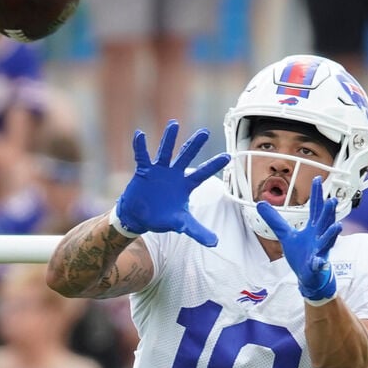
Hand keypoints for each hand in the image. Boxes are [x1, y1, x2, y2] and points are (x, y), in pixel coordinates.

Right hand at [113, 120, 229, 246]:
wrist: (139, 218)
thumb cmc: (162, 218)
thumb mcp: (181, 224)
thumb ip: (198, 231)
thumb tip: (215, 243)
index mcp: (185, 185)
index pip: (202, 173)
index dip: (214, 165)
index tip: (228, 156)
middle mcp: (174, 174)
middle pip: (186, 156)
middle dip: (195, 144)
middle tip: (205, 132)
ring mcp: (159, 170)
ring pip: (165, 152)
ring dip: (169, 139)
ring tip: (174, 124)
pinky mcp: (144, 171)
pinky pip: (142, 156)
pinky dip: (140, 146)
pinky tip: (140, 134)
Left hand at [256, 176, 340, 301]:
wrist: (308, 276)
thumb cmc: (301, 253)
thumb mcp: (285, 234)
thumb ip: (274, 220)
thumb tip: (260, 203)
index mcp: (313, 228)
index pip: (315, 208)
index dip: (316, 194)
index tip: (317, 179)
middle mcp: (319, 237)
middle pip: (324, 222)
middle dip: (329, 212)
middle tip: (332, 200)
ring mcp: (320, 251)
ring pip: (327, 241)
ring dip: (331, 234)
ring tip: (336, 226)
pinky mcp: (316, 266)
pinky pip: (318, 263)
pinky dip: (319, 262)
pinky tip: (319, 260)